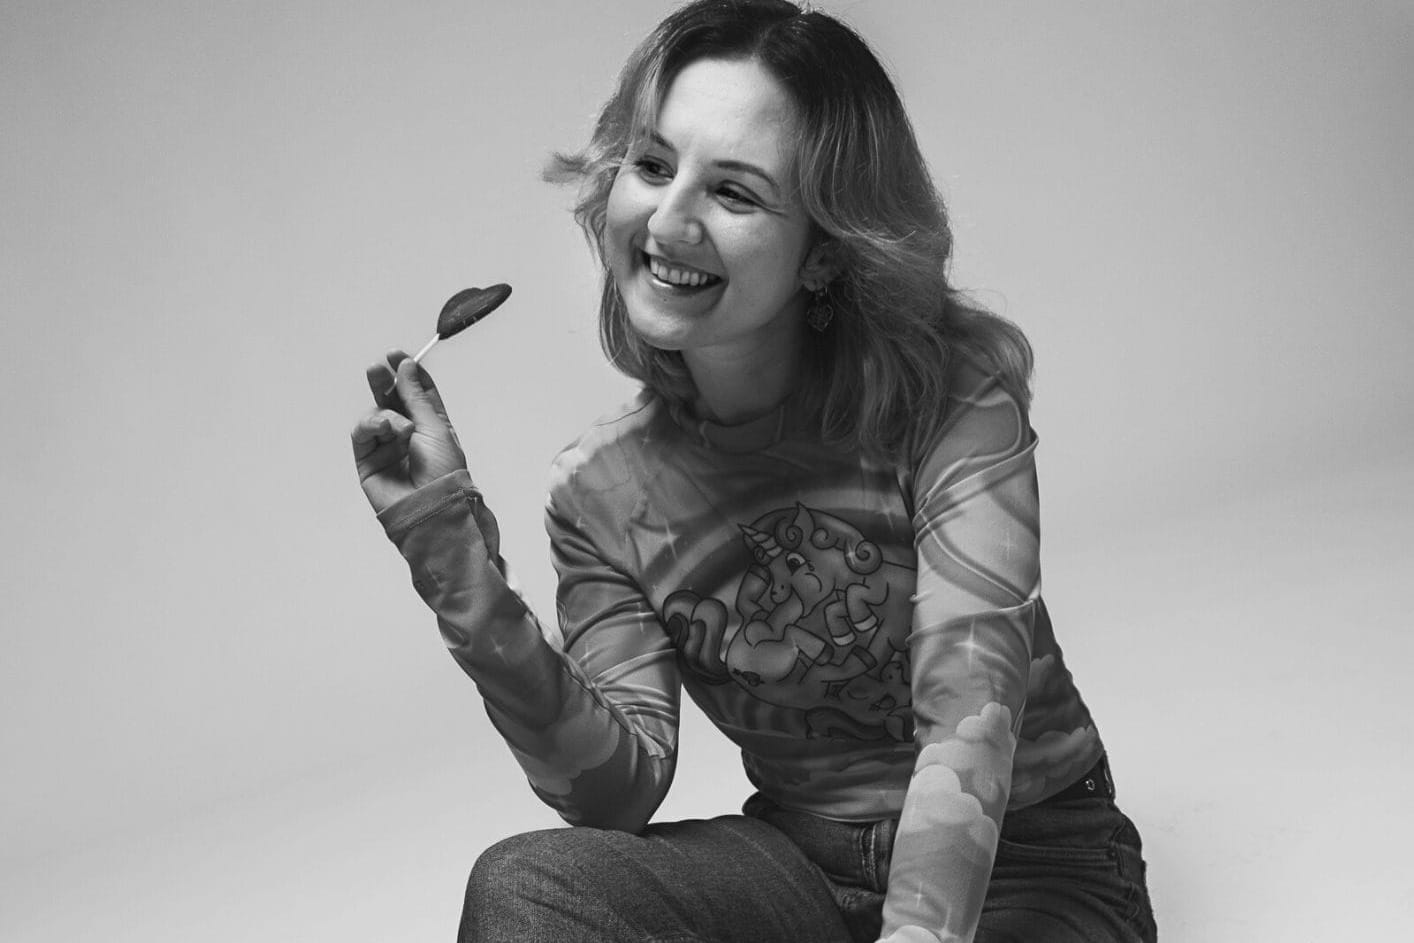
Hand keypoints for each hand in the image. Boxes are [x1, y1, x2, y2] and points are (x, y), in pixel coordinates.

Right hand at [352, 350, 466, 514]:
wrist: (431, 506)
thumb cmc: (443, 471)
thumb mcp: (435, 426)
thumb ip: (415, 396)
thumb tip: (406, 366)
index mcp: (431, 425)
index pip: (416, 391)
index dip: (407, 372)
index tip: (396, 355)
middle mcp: (408, 434)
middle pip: (392, 399)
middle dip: (385, 382)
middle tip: (378, 368)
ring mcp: (387, 447)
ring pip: (375, 414)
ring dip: (385, 414)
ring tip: (399, 427)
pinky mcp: (368, 460)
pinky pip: (362, 433)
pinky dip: (371, 426)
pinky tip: (386, 431)